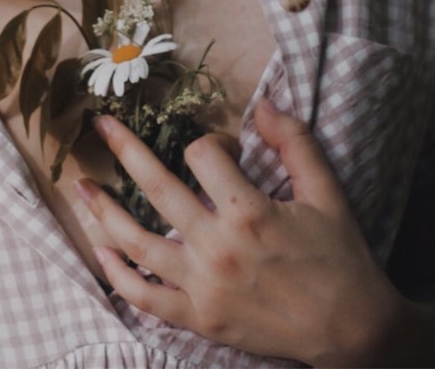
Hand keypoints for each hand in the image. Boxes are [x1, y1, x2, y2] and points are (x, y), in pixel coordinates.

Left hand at [77, 101, 402, 366]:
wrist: (353, 331)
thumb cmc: (340, 257)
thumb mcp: (325, 191)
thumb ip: (293, 141)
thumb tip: (262, 103)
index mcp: (249, 212)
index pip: (204, 155)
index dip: (210, 142)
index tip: (223, 149)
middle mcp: (218, 248)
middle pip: (157, 187)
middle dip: (126, 149)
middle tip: (101, 125)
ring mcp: (203, 287)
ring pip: (138, 243)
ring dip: (105, 211)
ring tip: (82, 186)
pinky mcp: (200, 318)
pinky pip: (145, 297)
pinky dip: (118, 274)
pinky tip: (101, 250)